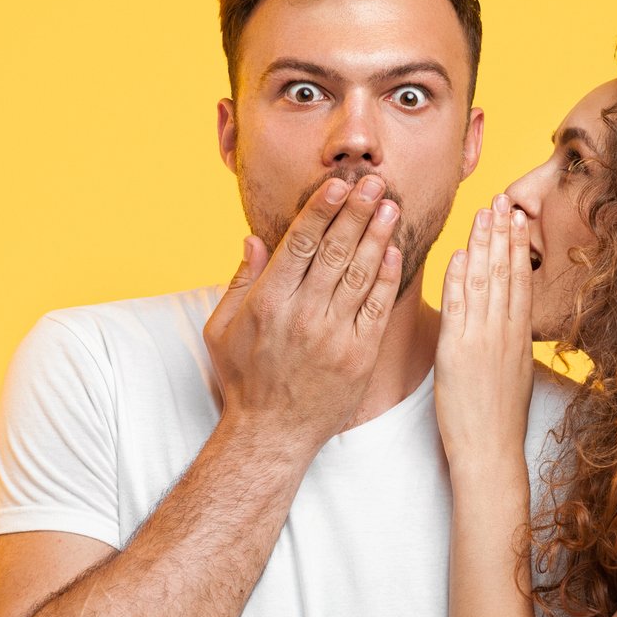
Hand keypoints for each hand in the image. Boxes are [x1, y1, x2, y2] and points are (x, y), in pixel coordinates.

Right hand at [203, 174, 403, 447]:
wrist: (272, 434)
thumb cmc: (245, 378)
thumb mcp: (222, 329)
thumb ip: (239, 281)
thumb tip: (253, 238)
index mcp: (268, 303)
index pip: (299, 245)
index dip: (321, 211)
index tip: (337, 185)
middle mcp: (302, 315)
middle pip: (334, 252)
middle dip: (356, 213)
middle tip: (374, 182)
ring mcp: (334, 336)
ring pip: (359, 275)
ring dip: (377, 237)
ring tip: (391, 205)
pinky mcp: (359, 355)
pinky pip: (376, 309)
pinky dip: (386, 278)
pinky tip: (394, 251)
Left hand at [435, 191, 535, 471]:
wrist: (490, 451)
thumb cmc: (498, 421)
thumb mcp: (513, 375)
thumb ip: (508, 343)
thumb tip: (504, 323)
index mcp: (519, 337)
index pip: (521, 280)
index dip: (519, 247)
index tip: (517, 218)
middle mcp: (504, 333)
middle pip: (506, 273)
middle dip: (503, 233)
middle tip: (502, 199)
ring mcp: (483, 340)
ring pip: (485, 282)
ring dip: (482, 245)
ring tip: (483, 214)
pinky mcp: (458, 352)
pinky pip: (459, 307)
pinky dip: (459, 279)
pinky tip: (458, 255)